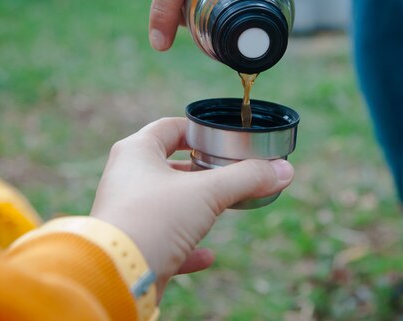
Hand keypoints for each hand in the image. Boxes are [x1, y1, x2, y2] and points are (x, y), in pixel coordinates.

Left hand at [90, 117, 293, 294]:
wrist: (119, 274)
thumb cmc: (156, 218)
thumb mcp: (208, 192)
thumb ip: (247, 177)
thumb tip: (284, 170)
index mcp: (136, 152)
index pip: (170, 128)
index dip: (199, 130)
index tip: (223, 139)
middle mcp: (127, 178)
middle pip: (170, 165)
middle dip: (201, 170)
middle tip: (229, 172)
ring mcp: (128, 212)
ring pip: (167, 202)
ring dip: (195, 206)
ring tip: (222, 206)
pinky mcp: (132, 245)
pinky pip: (164, 240)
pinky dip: (187, 246)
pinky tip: (208, 256)